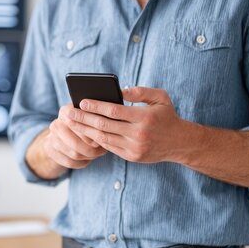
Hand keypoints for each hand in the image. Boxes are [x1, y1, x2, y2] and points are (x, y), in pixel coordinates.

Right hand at [25, 104, 107, 179]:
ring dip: (89, 156)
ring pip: (74, 154)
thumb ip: (97, 120)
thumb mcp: (90, 118)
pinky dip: (82, 162)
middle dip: (92, 149)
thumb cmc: (84, 125)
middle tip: (103, 150)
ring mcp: (51, 139)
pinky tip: (87, 159)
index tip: (103, 136)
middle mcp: (56, 124)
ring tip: (97, 154)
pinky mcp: (50, 151)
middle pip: (76, 143)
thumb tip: (107, 128)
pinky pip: (69, 162)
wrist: (62, 135)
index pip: (78, 124)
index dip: (91, 132)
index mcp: (66, 112)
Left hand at [64, 87, 186, 162]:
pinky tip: (85, 132)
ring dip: (85, 130)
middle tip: (69, 113)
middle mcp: (138, 134)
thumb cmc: (167, 115)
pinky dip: (96, 139)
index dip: (96, 106)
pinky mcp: (132, 156)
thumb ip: (140, 91)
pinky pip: (109, 147)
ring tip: (72, 123)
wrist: (180, 143)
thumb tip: (119, 90)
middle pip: (105, 126)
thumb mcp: (160, 97)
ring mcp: (134, 148)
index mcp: (144, 117)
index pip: (114, 111)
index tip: (82, 101)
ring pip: (104, 139)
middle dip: (84, 118)